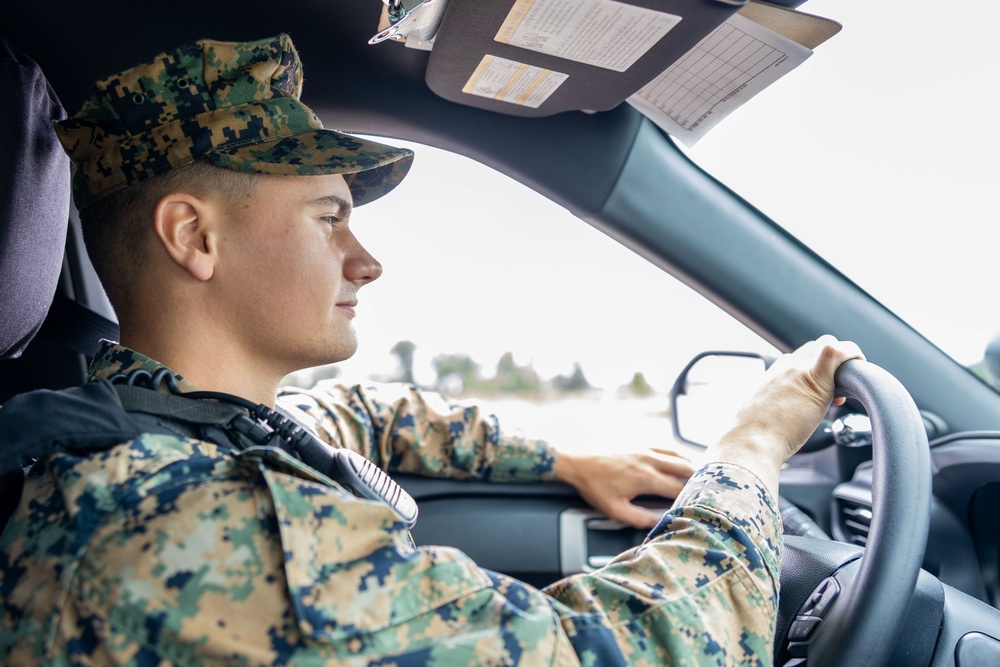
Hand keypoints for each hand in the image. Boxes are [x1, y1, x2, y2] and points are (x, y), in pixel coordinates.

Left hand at [553, 447, 695, 528]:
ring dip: (690, 466)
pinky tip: (680, 462)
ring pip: (678, 455)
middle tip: (709, 490)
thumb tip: (659, 522)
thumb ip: (639, 518)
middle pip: (685, 468)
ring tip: (700, 478)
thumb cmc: (594, 486)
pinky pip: (666, 448)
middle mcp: (649, 460)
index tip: (702, 505)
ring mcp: (645, 449)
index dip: (692, 497)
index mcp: (645, 478)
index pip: (678, 488)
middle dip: (699, 480)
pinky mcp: (639, 444)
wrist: (576, 462)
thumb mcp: (614, 510)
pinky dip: (677, 456)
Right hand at [708, 335, 864, 496]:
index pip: (801, 357)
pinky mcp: (814, 380)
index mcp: (773, 375)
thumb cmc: (754, 437)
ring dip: (843, 360)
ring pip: (828, 343)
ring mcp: (798, 370)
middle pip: (816, 346)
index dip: (817, 368)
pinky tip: (858, 369)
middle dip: (833, 362)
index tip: (825, 393)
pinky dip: (852, 355)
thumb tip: (781, 422)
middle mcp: (785, 366)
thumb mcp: (762, 417)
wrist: (750, 442)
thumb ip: (776, 410)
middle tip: (840, 389)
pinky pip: (837, 352)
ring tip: (849, 385)